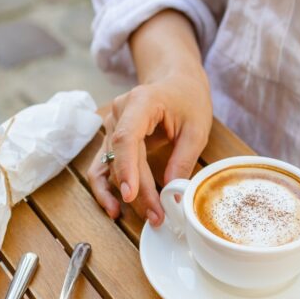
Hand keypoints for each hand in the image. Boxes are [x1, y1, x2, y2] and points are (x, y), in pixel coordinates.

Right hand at [87, 71, 211, 225]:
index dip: (127, 168)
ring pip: (109, 166)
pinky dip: (105, 188)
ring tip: (140, 216)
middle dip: (137, 191)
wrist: (176, 82)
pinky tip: (114, 208)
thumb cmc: (187, 99)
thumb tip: (173, 194)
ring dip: (121, 194)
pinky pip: (102, 167)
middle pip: (121, 158)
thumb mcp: (197, 128)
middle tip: (157, 215)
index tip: (131, 195)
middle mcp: (119, 113)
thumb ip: (184, 160)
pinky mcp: (111, 141)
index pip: (126, 137)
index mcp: (141, 102)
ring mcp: (111, 127)